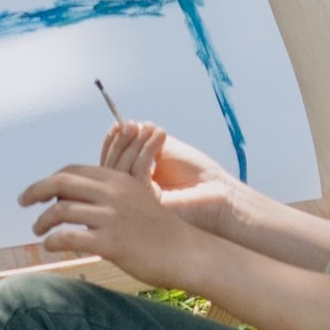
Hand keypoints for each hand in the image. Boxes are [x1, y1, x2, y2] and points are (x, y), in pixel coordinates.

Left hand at [21, 161, 218, 290]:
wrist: (188, 253)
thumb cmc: (159, 232)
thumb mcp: (136, 201)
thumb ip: (108, 197)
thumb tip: (72, 202)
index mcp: (118, 180)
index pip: (73, 171)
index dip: (50, 179)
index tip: (38, 192)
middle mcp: (113, 193)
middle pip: (60, 183)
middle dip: (35, 191)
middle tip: (23, 202)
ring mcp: (111, 217)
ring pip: (60, 210)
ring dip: (42, 221)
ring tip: (38, 232)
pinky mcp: (110, 242)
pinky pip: (68, 237)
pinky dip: (53, 241)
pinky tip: (50, 246)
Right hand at [100, 119, 242, 233]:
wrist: (220, 191)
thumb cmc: (197, 173)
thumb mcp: (165, 150)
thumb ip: (143, 141)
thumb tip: (125, 126)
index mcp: (134, 182)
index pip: (112, 163)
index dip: (112, 143)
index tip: (121, 123)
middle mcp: (132, 195)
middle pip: (110, 169)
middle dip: (119, 143)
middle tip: (131, 125)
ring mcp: (138, 203)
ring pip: (120, 172)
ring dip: (134, 144)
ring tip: (152, 129)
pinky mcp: (148, 206)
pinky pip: (137, 176)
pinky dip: (145, 152)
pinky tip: (160, 139)